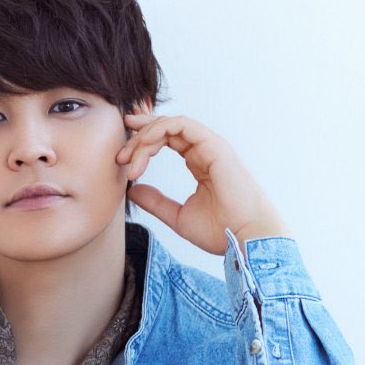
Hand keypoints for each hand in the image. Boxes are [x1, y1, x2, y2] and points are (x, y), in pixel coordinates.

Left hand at [117, 110, 291, 254]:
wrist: (244, 239)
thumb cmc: (220, 231)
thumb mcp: (177, 216)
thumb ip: (156, 201)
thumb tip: (132, 190)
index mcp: (199, 162)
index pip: (167, 139)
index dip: (141, 143)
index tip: (121, 160)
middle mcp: (205, 150)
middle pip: (165, 128)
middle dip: (138, 137)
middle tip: (120, 156)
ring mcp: (211, 146)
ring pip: (171, 124)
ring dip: (145, 135)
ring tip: (130, 156)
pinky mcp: (215, 146)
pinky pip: (183, 125)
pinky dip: (160, 129)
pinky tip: (144, 145)